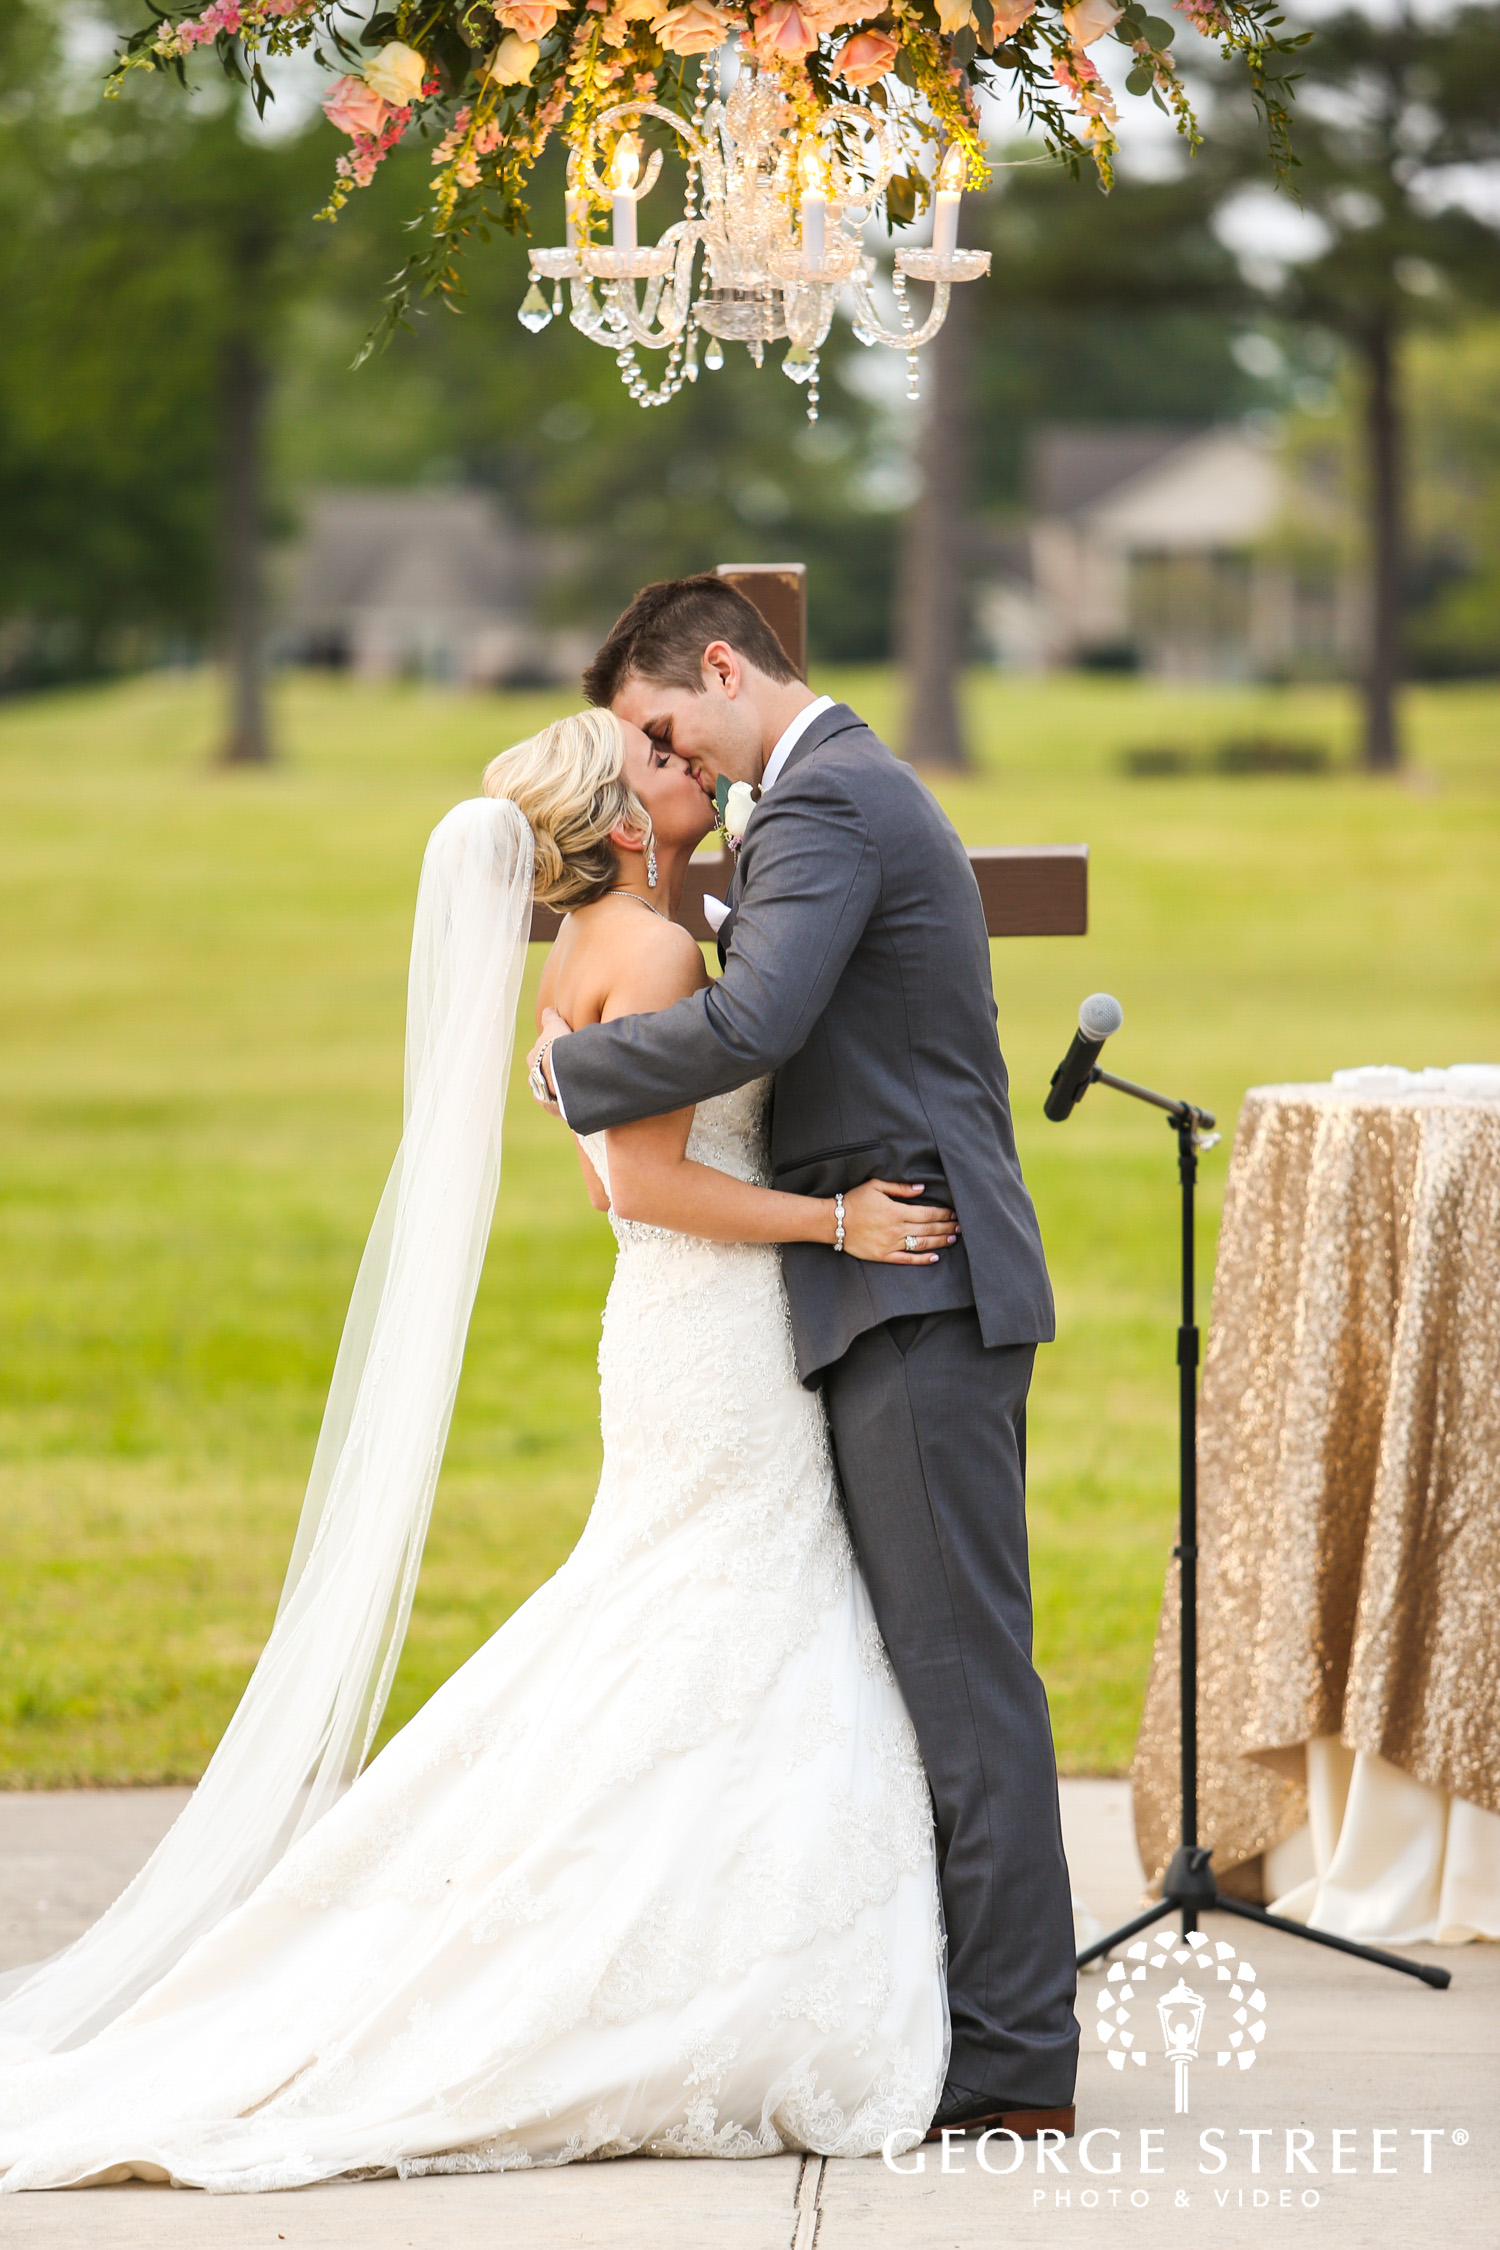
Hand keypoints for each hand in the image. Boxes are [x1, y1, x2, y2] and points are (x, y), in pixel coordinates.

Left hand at [526, 1005, 571, 1113]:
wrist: (564, 1071)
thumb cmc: (559, 1047)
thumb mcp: (555, 1027)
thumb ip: (551, 1019)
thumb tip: (547, 1009)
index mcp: (533, 1059)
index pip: (538, 1057)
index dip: (549, 1056)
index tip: (560, 1056)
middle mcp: (533, 1078)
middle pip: (541, 1077)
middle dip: (551, 1076)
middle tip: (566, 1074)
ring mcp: (542, 1096)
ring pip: (548, 1093)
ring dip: (557, 1092)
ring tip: (572, 1092)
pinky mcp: (552, 1110)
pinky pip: (558, 1108)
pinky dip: (564, 1107)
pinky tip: (573, 1105)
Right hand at [839, 1181, 957, 1263]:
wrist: (833, 1222)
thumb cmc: (854, 1201)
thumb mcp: (876, 1186)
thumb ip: (900, 1188)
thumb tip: (921, 1188)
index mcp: (896, 1211)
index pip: (927, 1214)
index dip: (942, 1214)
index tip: (954, 1213)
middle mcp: (896, 1229)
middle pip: (928, 1229)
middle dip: (946, 1227)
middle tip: (961, 1226)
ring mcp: (891, 1244)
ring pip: (921, 1244)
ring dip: (940, 1242)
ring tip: (953, 1238)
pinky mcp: (884, 1256)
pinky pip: (907, 1259)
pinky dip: (922, 1259)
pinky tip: (935, 1257)